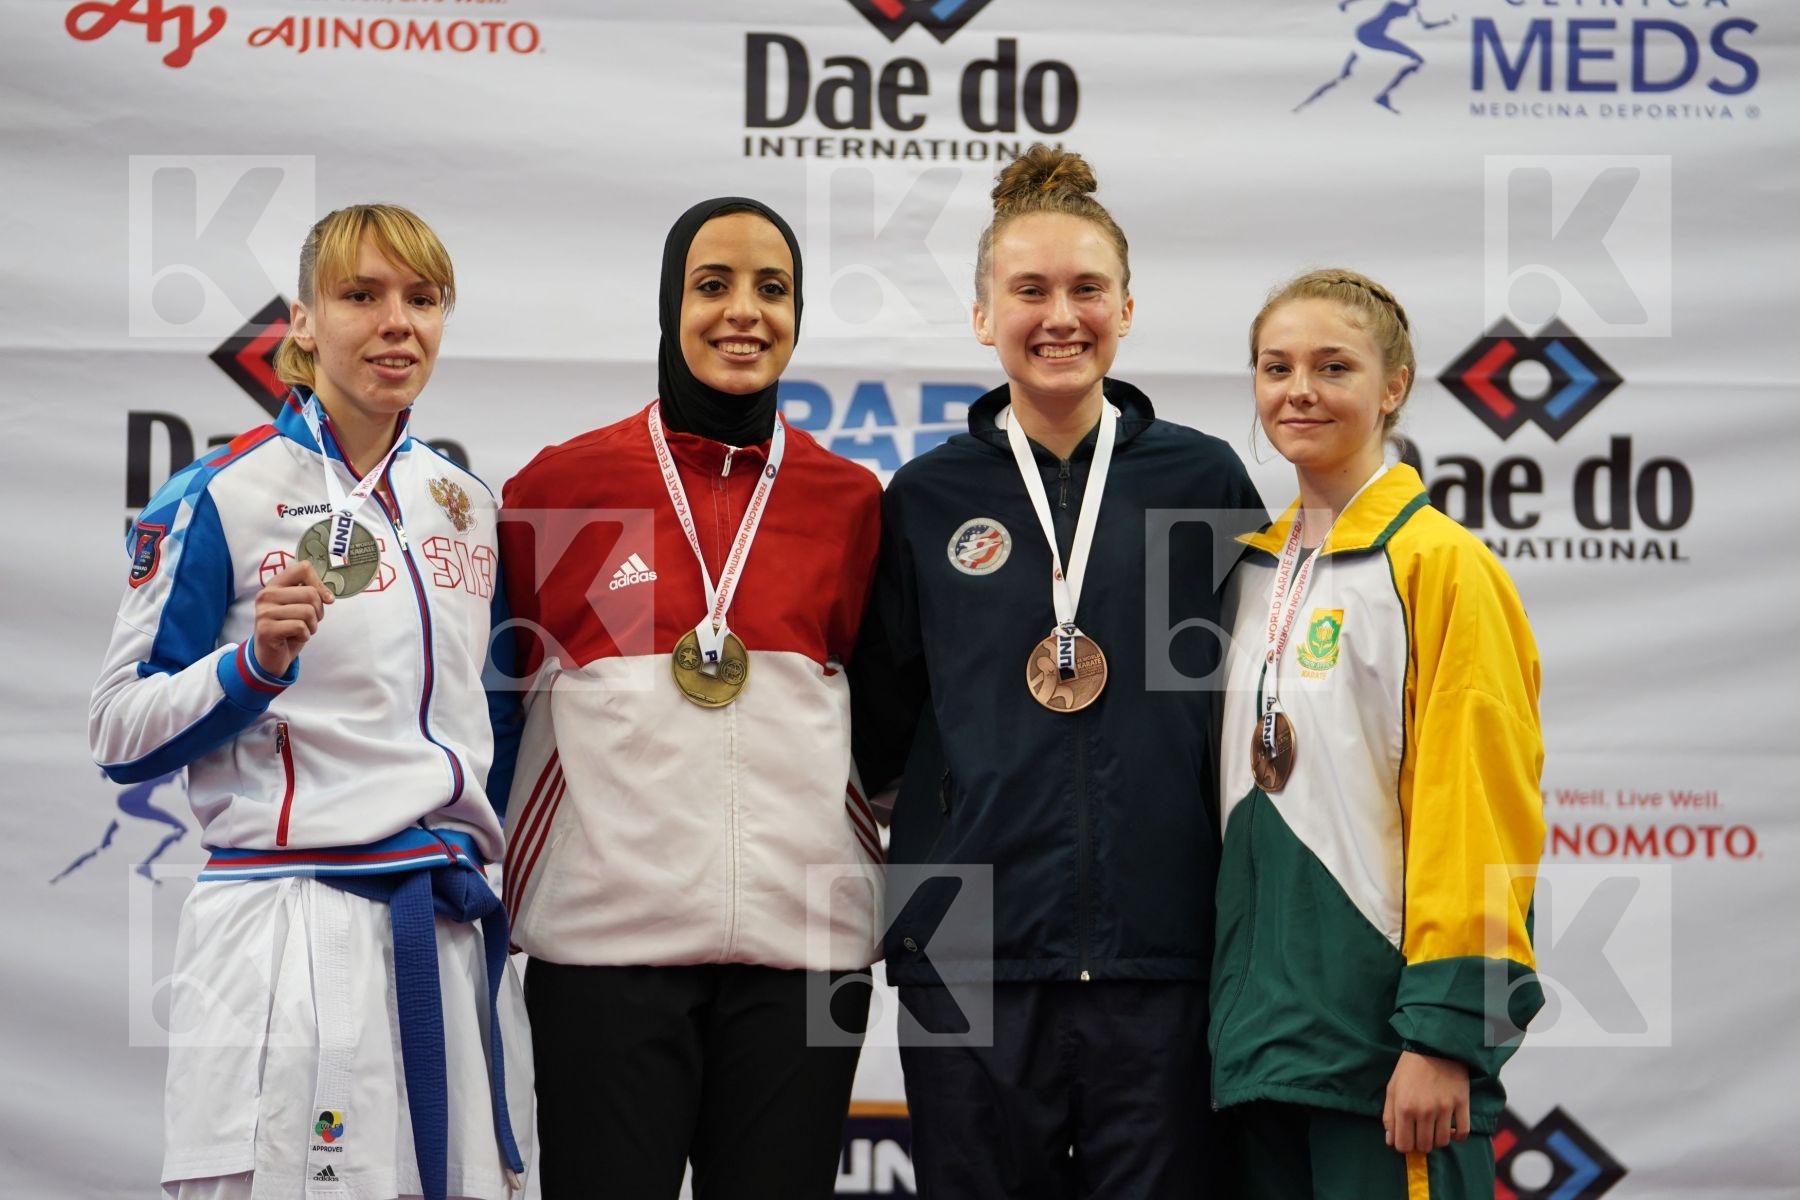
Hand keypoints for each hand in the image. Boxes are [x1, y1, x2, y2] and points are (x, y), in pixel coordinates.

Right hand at [253, 560, 332, 677]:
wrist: (271, 655)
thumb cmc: (290, 627)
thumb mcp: (301, 606)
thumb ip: (312, 594)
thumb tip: (329, 597)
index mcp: (275, 584)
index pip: (303, 568)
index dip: (320, 584)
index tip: (325, 599)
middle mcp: (266, 594)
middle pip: (310, 593)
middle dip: (318, 611)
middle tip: (308, 621)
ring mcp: (264, 612)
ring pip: (308, 612)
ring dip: (311, 626)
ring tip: (300, 630)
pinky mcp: (266, 629)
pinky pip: (300, 627)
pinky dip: (304, 636)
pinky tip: (293, 638)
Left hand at [1382, 1050, 1469, 1153]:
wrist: (1435, 1046)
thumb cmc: (1410, 1068)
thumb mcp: (1392, 1088)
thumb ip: (1389, 1116)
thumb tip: (1390, 1141)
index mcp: (1404, 1107)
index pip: (1404, 1145)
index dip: (1404, 1146)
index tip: (1407, 1139)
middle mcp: (1424, 1111)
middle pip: (1424, 1146)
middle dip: (1420, 1144)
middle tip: (1420, 1133)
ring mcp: (1445, 1109)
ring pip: (1442, 1142)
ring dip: (1437, 1140)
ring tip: (1434, 1129)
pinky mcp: (1462, 1104)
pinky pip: (1463, 1133)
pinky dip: (1457, 1136)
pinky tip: (1451, 1129)